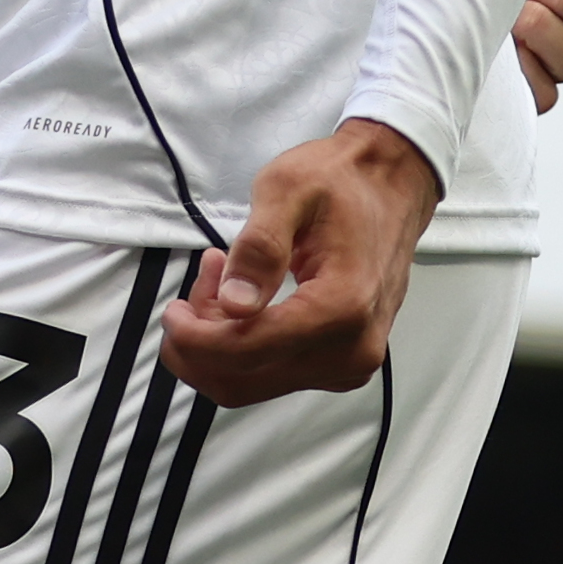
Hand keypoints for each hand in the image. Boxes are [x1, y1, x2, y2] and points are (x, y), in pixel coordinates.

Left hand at [158, 119, 440, 405]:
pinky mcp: (340, 365)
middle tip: (200, 282)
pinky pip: (274, 373)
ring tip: (221, 277)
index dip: (197, 339)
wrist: (390, 187)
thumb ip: (259, 248)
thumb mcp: (288, 189)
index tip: (172, 312)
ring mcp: (349, 363)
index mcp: (342, 306)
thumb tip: (235, 306)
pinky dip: (241, 345)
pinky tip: (243, 297)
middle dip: (201, 341)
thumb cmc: (341, 181)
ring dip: (218, 342)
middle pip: (244, 380)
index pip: (249, 350)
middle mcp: (351, 349)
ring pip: (253, 382)